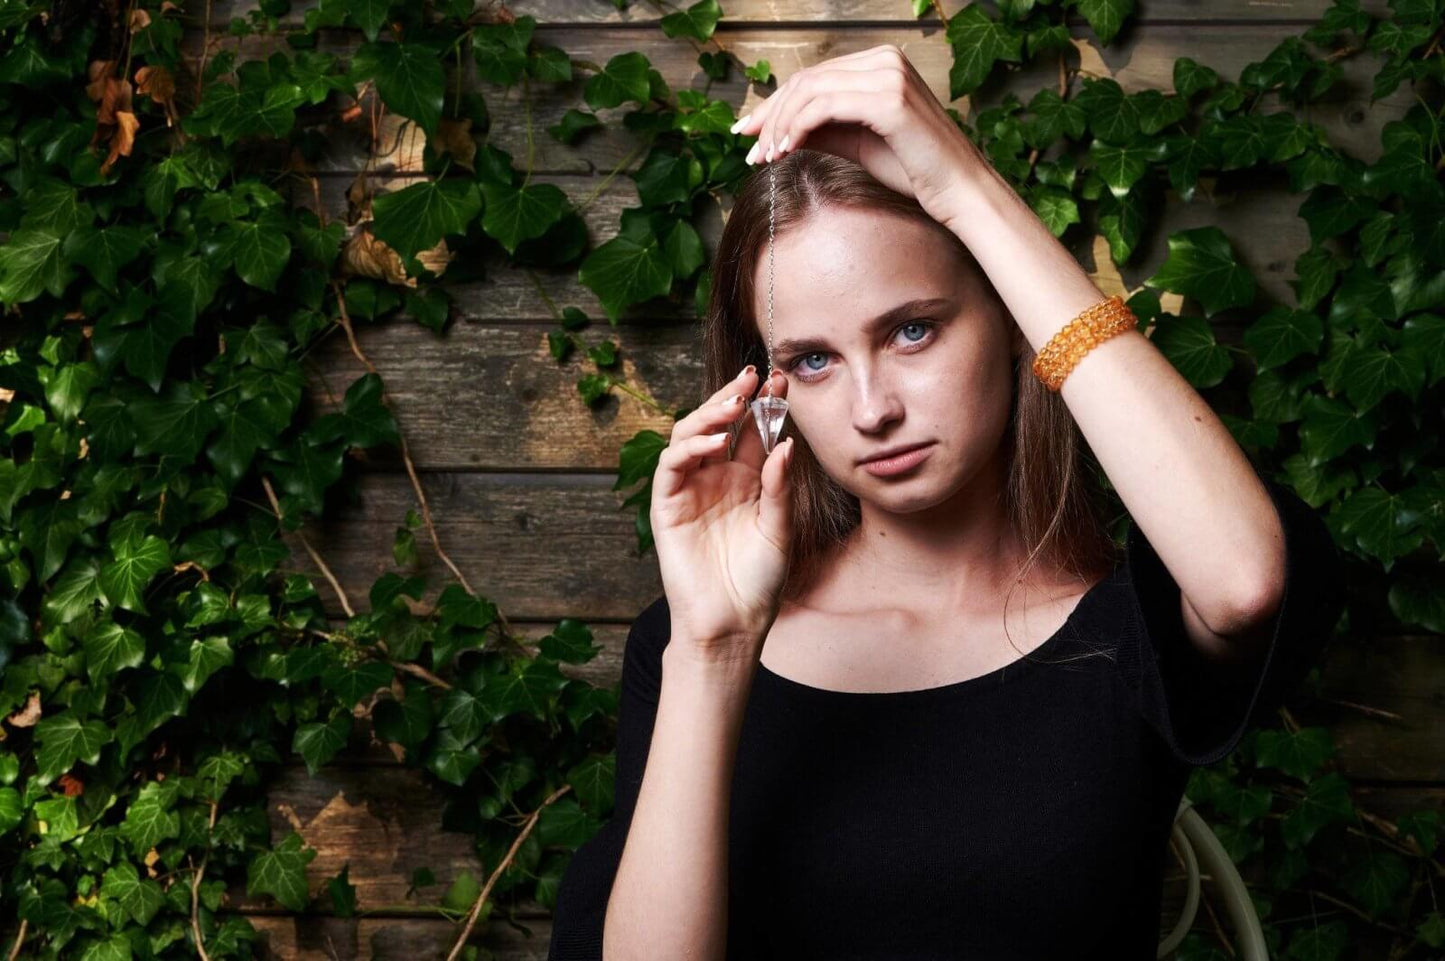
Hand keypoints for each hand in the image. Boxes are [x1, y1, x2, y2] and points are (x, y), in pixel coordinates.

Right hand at [650, 365, 795, 661]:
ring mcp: (689, 490)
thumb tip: (785, 444)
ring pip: (690, 437)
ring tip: (735, 403)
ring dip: (710, 415)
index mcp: (746, 481)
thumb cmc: (759, 582)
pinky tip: (715, 443)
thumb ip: (779, 487)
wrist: (733, 622)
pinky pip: (672, 466)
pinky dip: (690, 448)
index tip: (781, 381)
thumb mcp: (779, 529)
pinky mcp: (667, 506)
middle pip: (719, 425)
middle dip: (734, 398)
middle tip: (754, 377)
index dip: (763, 405)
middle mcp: (716, 479)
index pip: (752, 432)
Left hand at [730, 44, 985, 232]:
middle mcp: (886, 59)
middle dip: (770, 115)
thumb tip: (777, 132)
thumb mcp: (859, 144)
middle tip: (748, 149)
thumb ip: (823, 130)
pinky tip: (786, 152)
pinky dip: (798, 128)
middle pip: (807, 80)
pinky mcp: (889, 99)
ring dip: (779, 125)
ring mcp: (889, 75)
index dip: (776, 105)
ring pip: (810, 91)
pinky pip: (825, 106)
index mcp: (881, 63)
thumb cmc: (916, 171)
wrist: (959, 192)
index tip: (749, 134)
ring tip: (765, 157)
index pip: (814, 77)